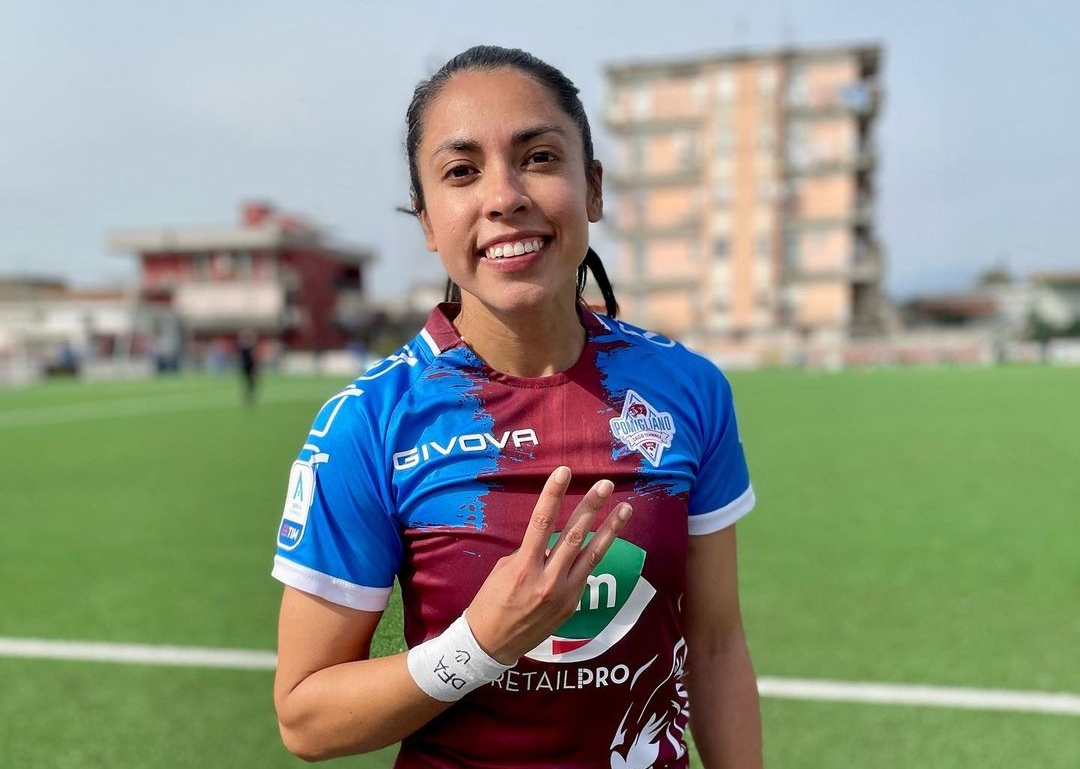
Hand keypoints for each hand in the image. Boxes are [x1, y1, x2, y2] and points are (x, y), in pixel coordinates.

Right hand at [464, 466, 632, 663]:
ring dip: (610, 530)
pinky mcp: (573, 606)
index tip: (564, 472)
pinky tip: (605, 539)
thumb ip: (529, 552)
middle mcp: (548, 580)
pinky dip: (593, 555)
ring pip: (593, 555)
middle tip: (605, 485)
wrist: (491, 644)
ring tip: (625, 509)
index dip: (553, 494)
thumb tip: (548, 540)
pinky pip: (585, 574)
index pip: (541, 521)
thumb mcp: (503, 570)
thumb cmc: (490, 602)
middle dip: (591, 507)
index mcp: (524, 567)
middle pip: (574, 535)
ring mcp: (565, 594)